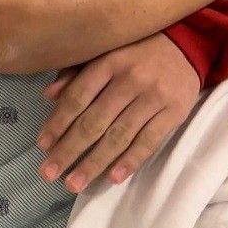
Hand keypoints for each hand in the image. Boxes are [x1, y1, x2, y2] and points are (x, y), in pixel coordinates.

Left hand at [36, 33, 199, 192]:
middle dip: (69, 149)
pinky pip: (149, 141)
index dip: (58, 122)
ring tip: (74, 183)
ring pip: (119, 136)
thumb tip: (48, 95)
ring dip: (94, 163)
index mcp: (108, 60)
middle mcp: (129, 79)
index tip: (42, 145)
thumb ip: (76, 72)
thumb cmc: (134, 50)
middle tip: (48, 173)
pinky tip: (112, 178)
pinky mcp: (174, 112)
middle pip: (94, 121)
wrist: (185, 44)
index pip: (78, 96)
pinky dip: (130, 161)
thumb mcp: (104, 50)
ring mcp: (153, 97)